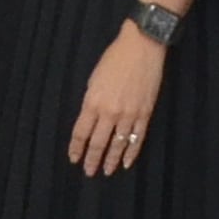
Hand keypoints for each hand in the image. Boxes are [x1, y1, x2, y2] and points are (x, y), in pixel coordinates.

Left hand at [66, 26, 165, 174]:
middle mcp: (109, 112)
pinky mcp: (145, 113)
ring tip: (106, 172)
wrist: (142, 47)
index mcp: (92, 102)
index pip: (81, 133)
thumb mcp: (94, 80)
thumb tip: (89, 120)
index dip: (76, 148)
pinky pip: (137, 138)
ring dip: (111, 160)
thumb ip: (91, 102)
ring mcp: (129, 114)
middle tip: (88, 172)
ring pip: (117, 144)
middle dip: (92, 159)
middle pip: (98, 143)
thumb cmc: (114, 59)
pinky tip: (126, 163)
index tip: (73, 159)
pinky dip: (131, 152)